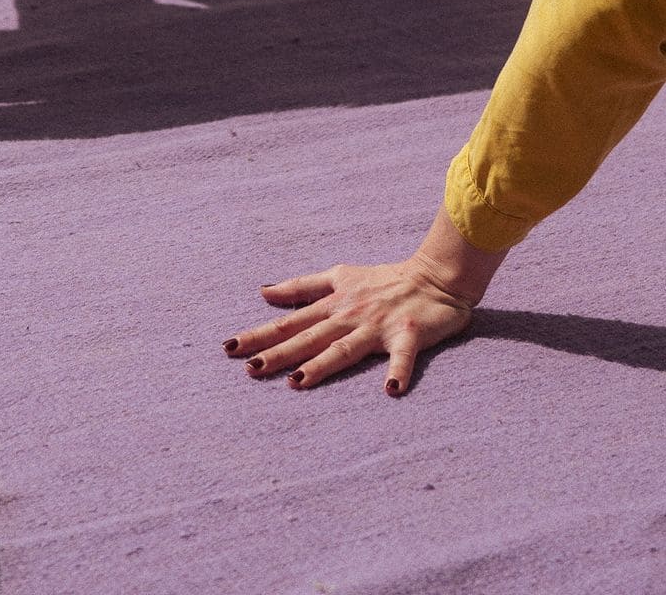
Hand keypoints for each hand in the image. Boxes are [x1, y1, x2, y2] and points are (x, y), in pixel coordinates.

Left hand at [226, 210, 506, 394]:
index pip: (290, 322)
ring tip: (298, 382)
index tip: (228, 348)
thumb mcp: (339, 275)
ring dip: (322, 364)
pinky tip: (391, 390)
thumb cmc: (386, 278)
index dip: (259, 334)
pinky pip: (403, 357)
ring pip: (345, 348)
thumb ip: (302, 286)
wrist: (437, 275)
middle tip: (249, 368)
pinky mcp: (408, 336)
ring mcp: (378, 327)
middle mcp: (350, 316)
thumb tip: (262, 292)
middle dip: (278, 352)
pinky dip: (399, 372)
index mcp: (334, 304)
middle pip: (309, 337)